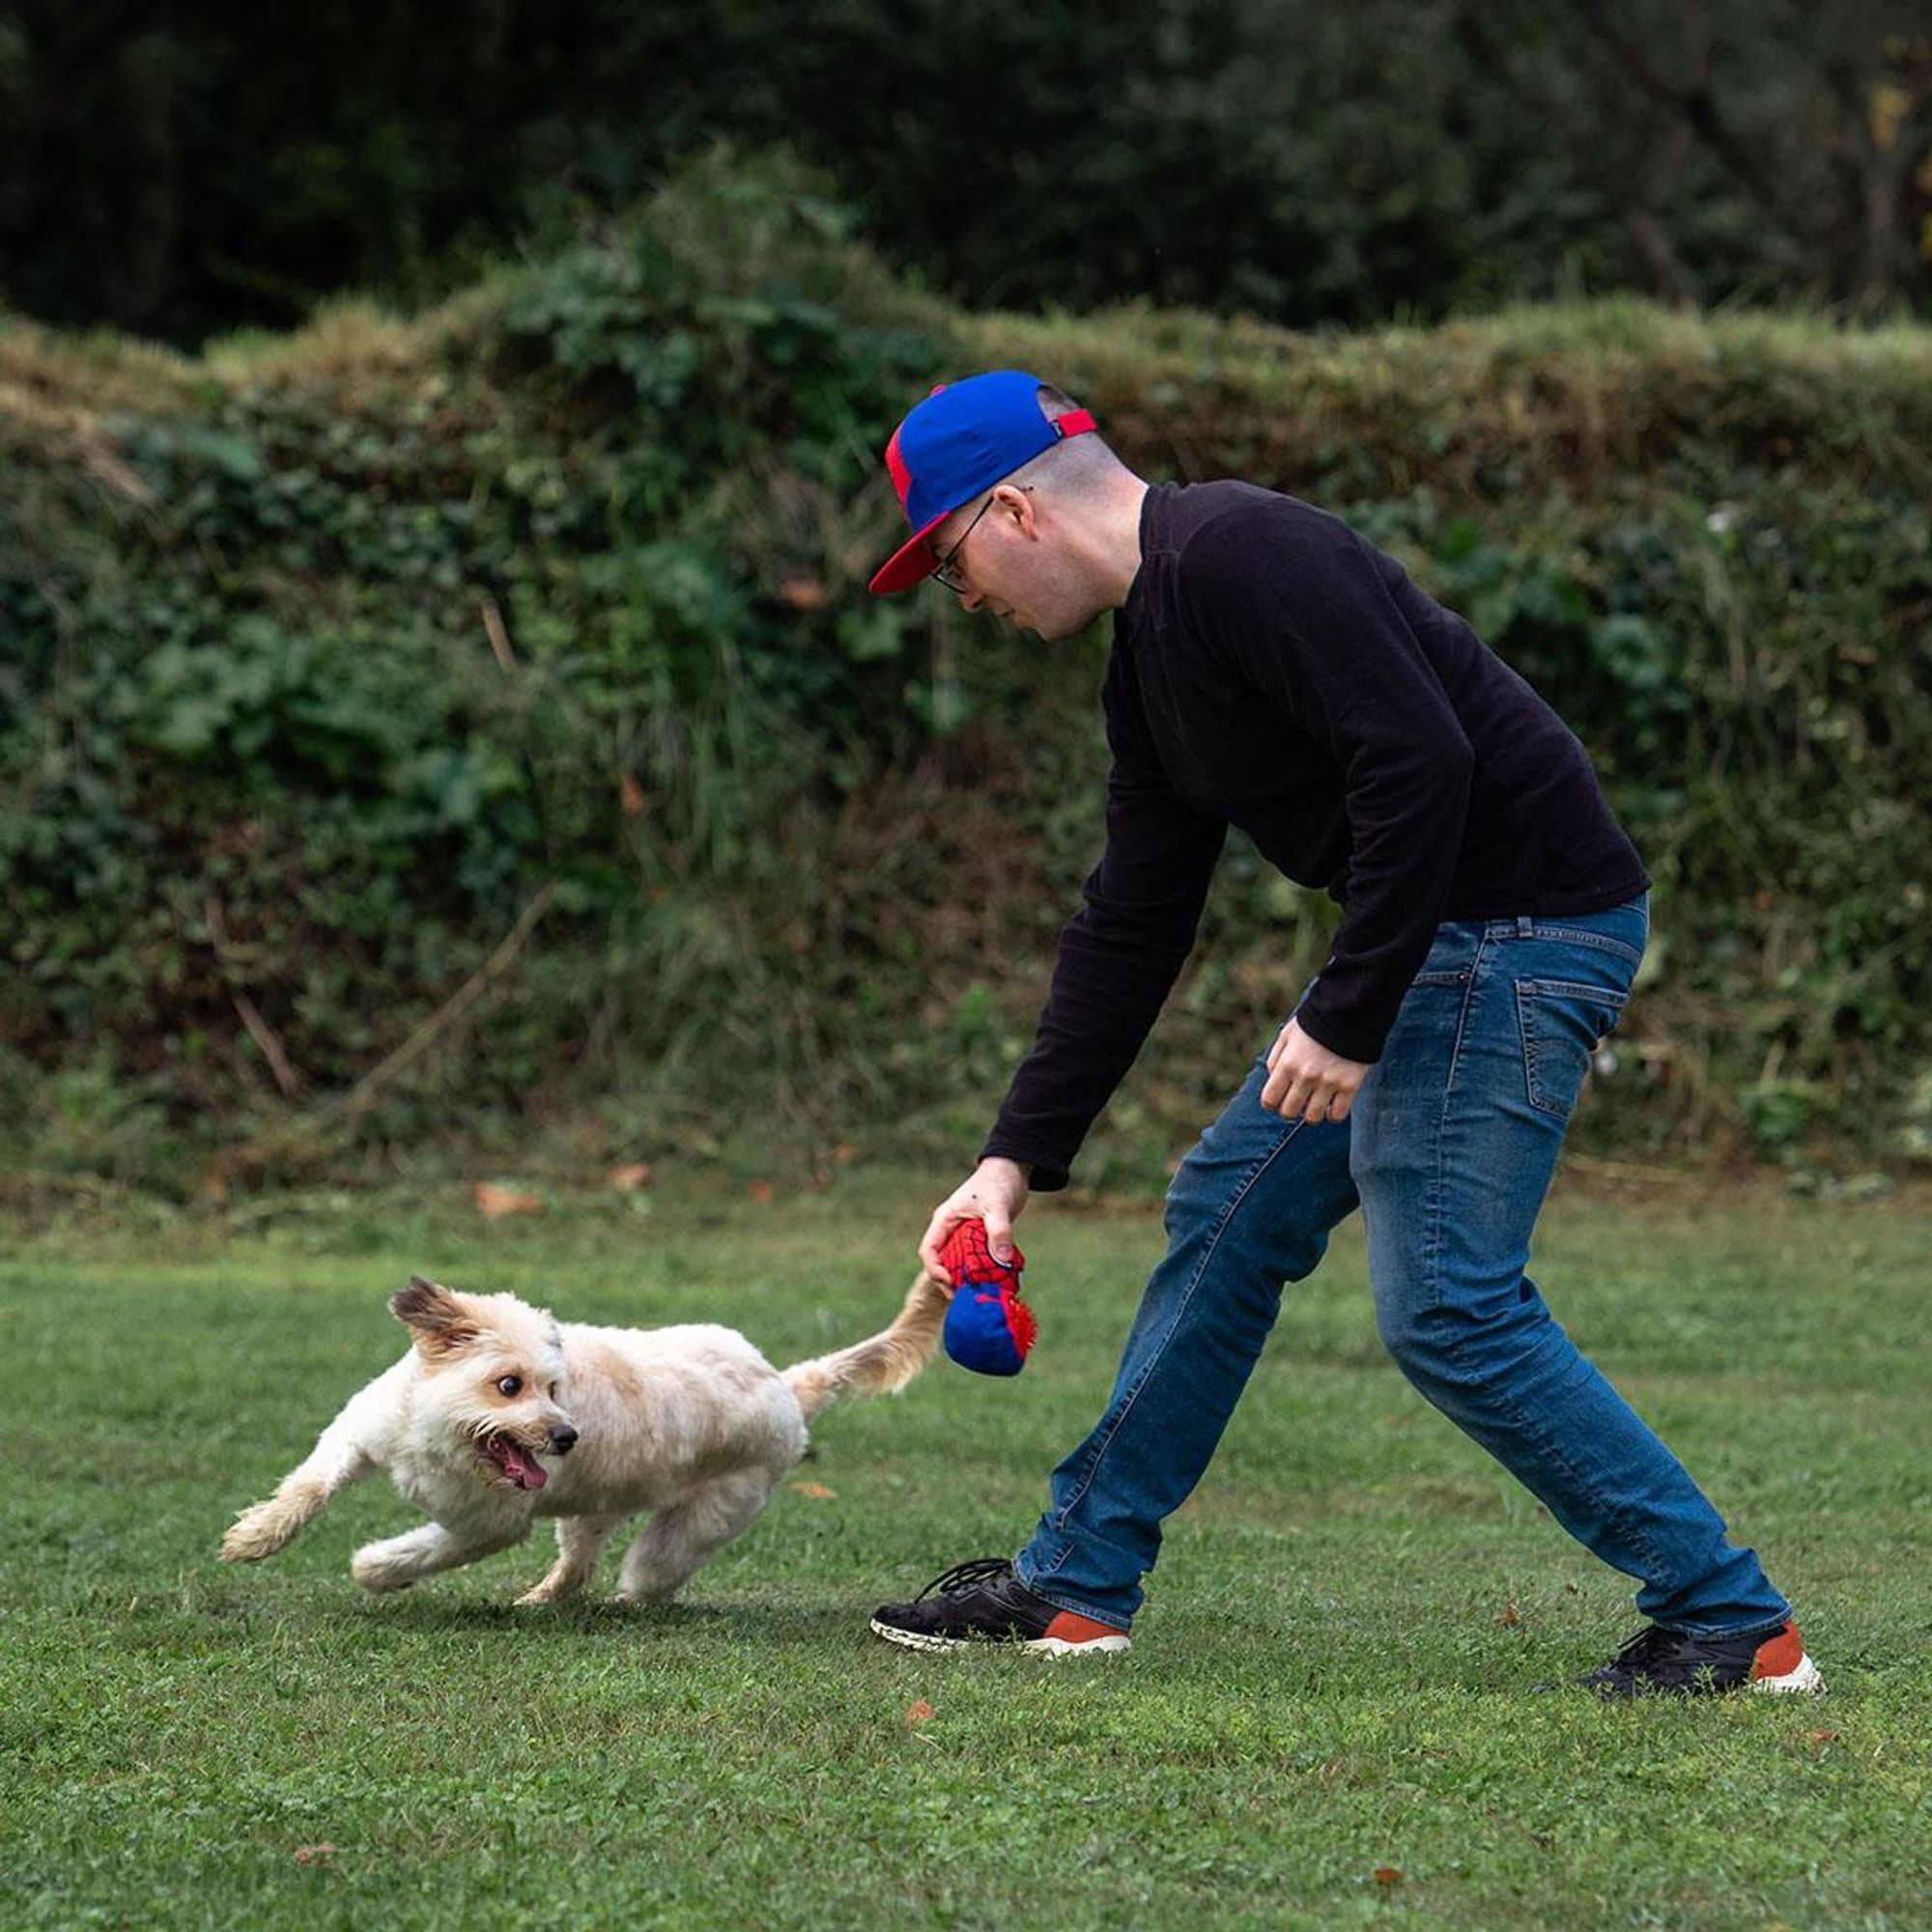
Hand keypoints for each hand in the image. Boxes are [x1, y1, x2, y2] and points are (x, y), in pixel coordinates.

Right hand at [919, 1157, 1030, 1285]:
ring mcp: (964, 1235)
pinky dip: (981, 1272)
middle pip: (941, 1262)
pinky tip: (993, 1282)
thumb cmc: (998, 1182)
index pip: (929, 1251)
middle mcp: (950, 1230)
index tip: (951, 1282)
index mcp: (945, 1220)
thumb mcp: (997, 1207)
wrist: (1012, 1169)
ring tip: (979, 1294)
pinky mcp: (979, 1239)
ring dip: (966, 1278)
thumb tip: (1002, 1261)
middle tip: (966, 1298)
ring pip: (958, 1263)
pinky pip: (975, 1260)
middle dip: (951, 1281)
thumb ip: (999, 1232)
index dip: (936, 1270)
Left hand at [1260, 1017, 1366, 1124]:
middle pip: (1289, 1112)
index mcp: (1287, 1064)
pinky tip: (1332, 1104)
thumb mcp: (1287, 1036)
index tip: (1278, 1099)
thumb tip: (1273, 1082)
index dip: (1271, 1103)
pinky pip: (1338, 1115)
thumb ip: (1276, 1060)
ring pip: (1312, 1118)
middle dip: (1290, 1110)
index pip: (1269, 1100)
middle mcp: (1306, 1076)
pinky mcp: (1349, 1085)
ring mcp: (1328, 1082)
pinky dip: (1333, 1114)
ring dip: (1311, 1114)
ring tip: (1315, 1102)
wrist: (1348, 1012)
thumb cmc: (1314, 1024)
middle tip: (1298, 1100)